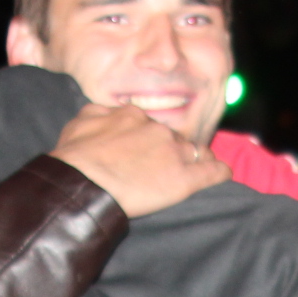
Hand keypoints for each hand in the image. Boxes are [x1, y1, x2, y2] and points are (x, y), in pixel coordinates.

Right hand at [50, 102, 226, 217]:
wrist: (82, 184)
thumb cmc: (75, 158)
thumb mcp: (78, 122)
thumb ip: (97, 112)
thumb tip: (106, 112)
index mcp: (133, 115)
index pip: (151, 125)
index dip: (151, 139)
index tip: (147, 151)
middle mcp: (157, 129)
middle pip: (174, 138)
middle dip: (172, 149)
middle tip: (164, 166)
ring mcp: (174, 153)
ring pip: (196, 151)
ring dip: (196, 159)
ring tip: (195, 169)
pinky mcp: (185, 179)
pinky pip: (214, 171)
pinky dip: (219, 172)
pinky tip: (222, 174)